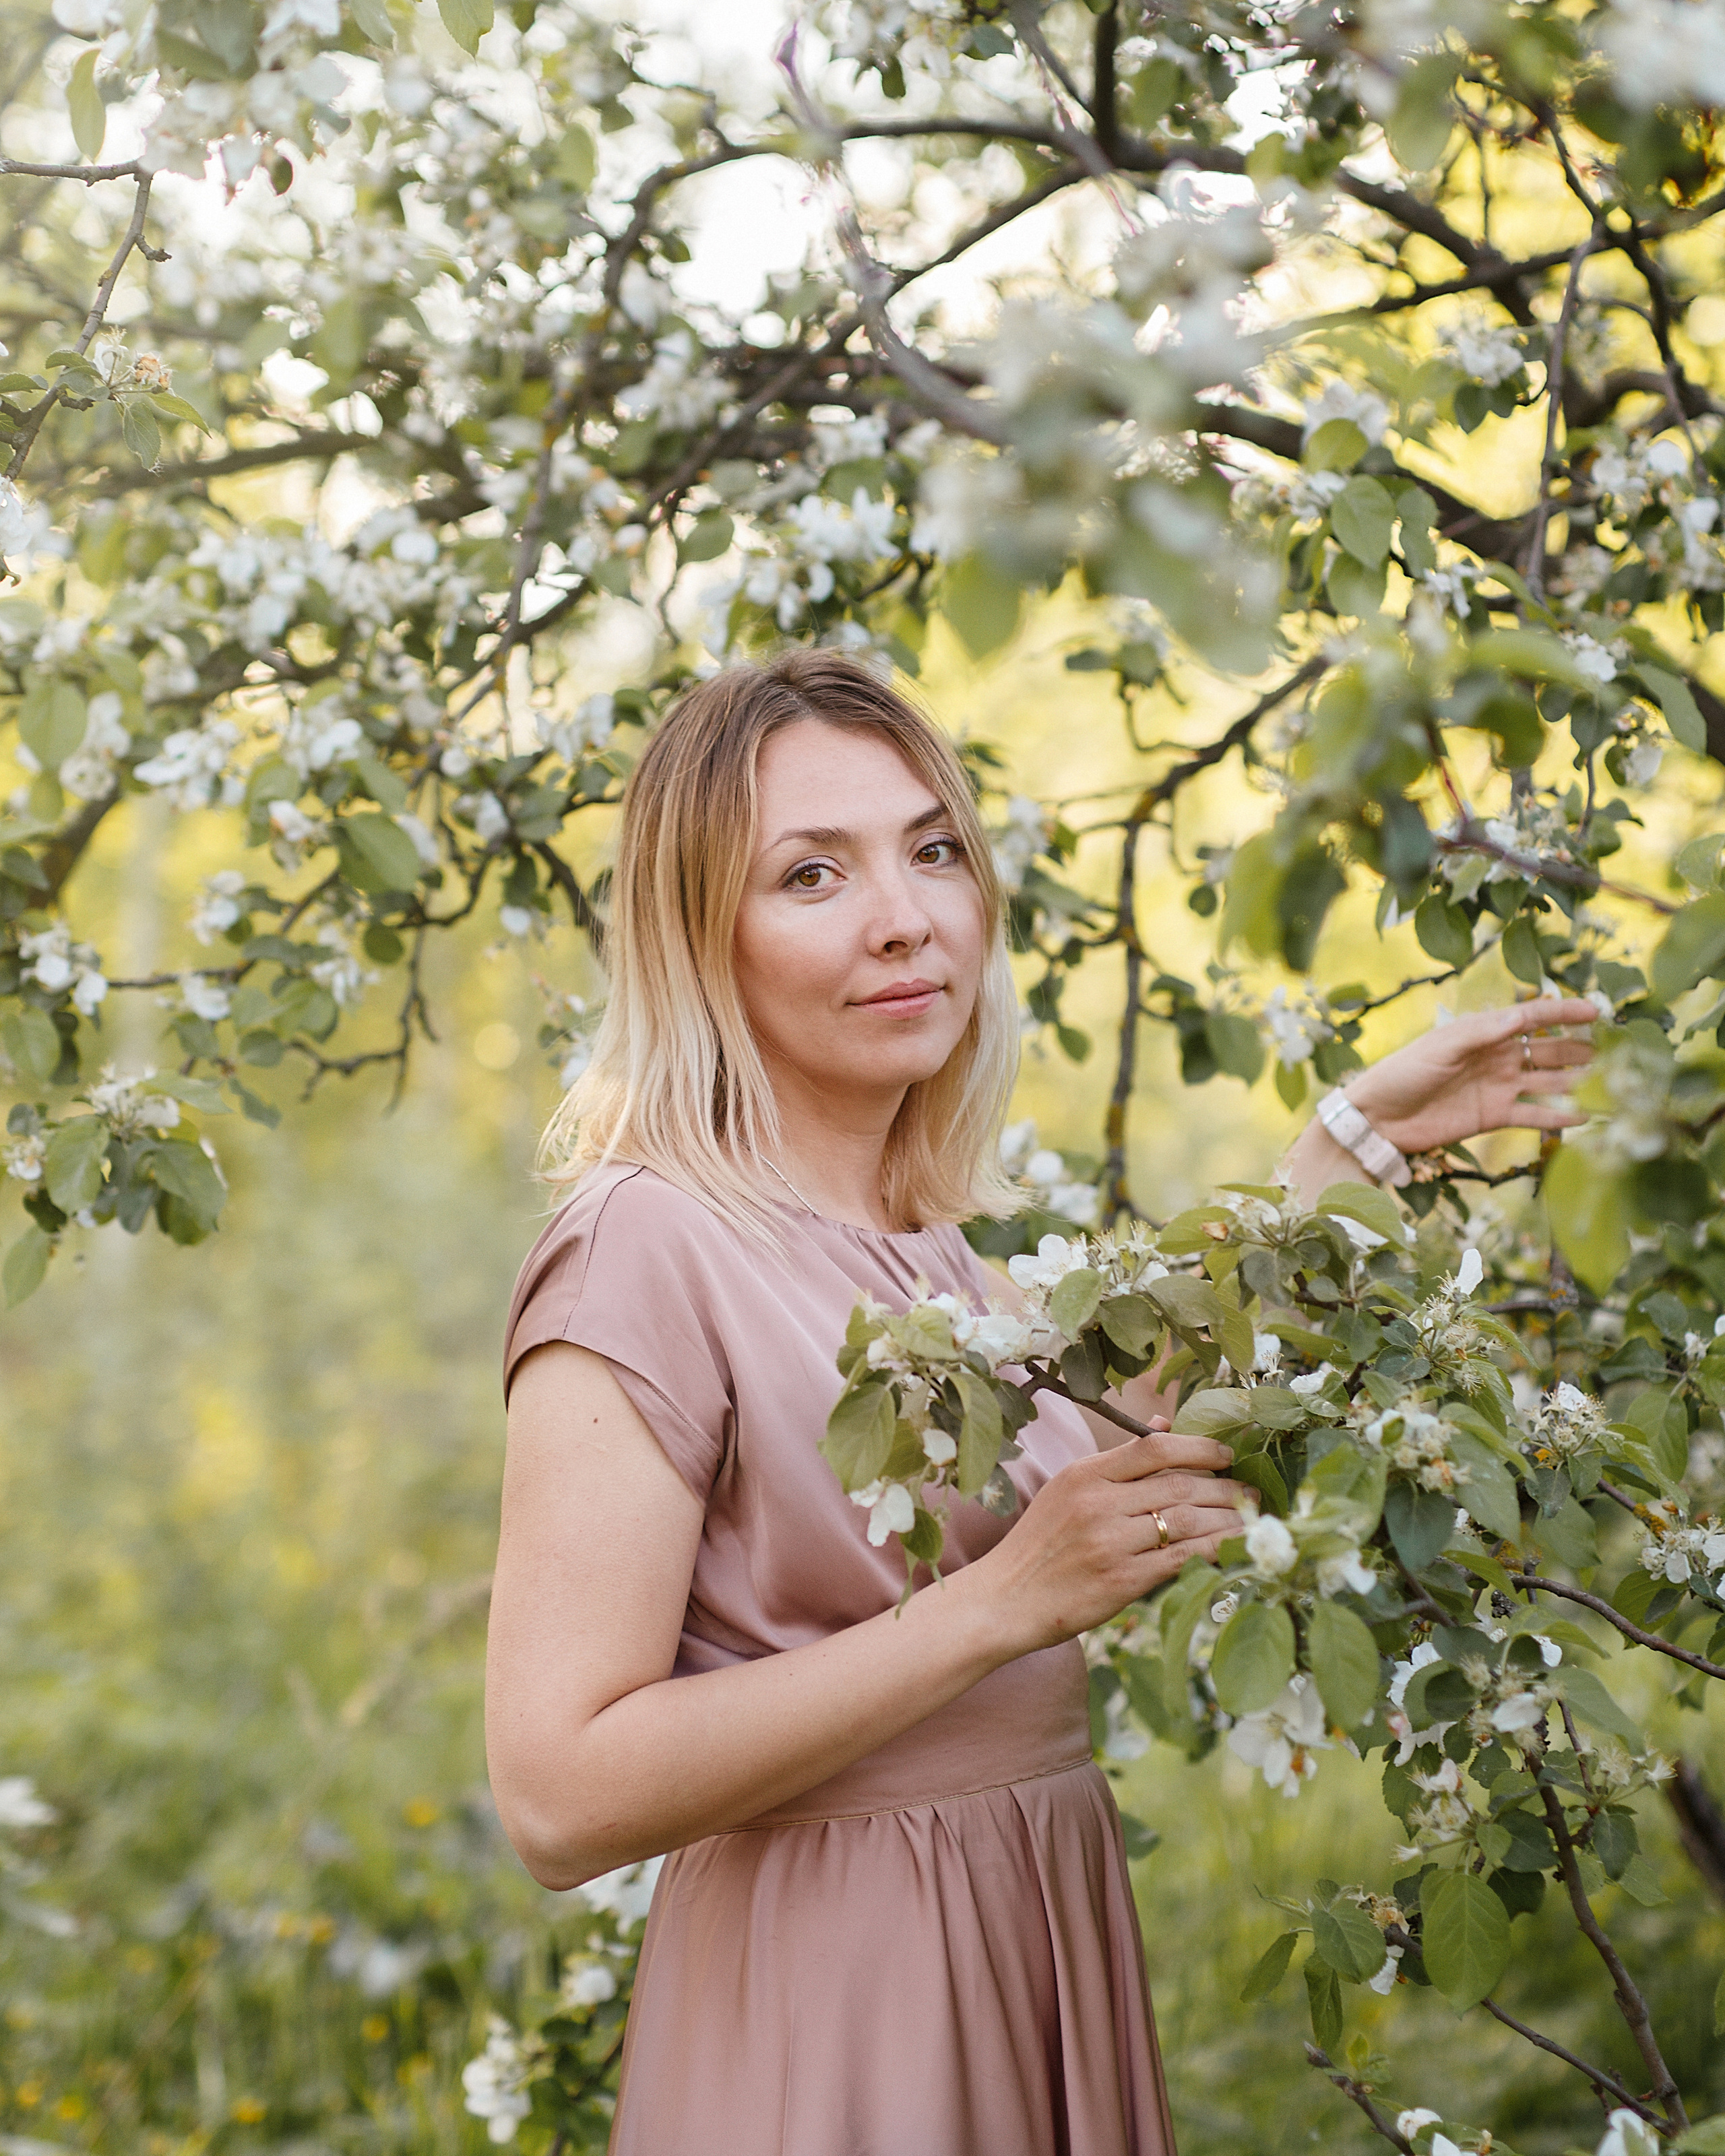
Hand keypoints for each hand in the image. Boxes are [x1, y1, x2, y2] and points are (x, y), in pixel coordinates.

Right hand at [973, 1427, 1244, 1656]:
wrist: (1006, 1599)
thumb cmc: (1040, 1544)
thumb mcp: (1067, 1489)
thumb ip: (1117, 1461)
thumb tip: (1164, 1425)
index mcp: (1084, 1474)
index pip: (1154, 1448)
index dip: (1200, 1448)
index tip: (1227, 1456)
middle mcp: (1098, 1503)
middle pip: (1179, 1485)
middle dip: (1224, 1488)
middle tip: (1251, 1493)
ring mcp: (1110, 1542)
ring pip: (1187, 1521)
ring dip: (1227, 1520)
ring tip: (1250, 1521)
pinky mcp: (1122, 1580)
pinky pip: (1181, 1558)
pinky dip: (1213, 1551)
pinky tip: (1232, 1550)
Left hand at [1343, 997, 1597, 1155]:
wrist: (1379, 1118)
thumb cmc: (1403, 1072)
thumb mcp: (1441, 1047)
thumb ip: (1482, 1033)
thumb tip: (1521, 1016)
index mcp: (1484, 1032)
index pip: (1532, 1018)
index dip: (1564, 1012)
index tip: (1596, 1011)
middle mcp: (1497, 1056)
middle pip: (1547, 1049)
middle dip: (1580, 1047)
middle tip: (1615, 1050)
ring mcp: (1498, 1086)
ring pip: (1547, 1081)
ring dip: (1576, 1081)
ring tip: (1610, 1083)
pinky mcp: (1494, 1116)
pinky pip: (1533, 1114)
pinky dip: (1558, 1116)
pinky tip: (1585, 1116)